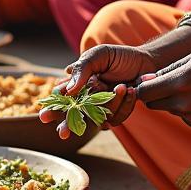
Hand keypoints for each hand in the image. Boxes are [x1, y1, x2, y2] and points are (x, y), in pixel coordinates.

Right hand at [38, 43, 158, 139]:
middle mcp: (89, 97)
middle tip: (62, 134)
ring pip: (99, 117)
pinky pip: (116, 117)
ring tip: (121, 85)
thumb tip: (68, 88)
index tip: (44, 116)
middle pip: (74, 116)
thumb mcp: (99, 55)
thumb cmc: (120, 57)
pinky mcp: (118, 113)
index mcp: (79, 83)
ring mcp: (103, 107)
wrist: (146, 62)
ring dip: (111, 102)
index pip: (62, 97)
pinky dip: (124, 103)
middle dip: (67, 125)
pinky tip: (130, 89)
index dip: (53, 107)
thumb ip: (82, 69)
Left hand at [135, 48, 190, 127]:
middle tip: (167, 81)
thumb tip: (144, 81)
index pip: (144, 93)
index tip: (146, 80)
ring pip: (168, 108)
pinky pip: (182, 115)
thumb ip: (166, 71)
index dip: (142, 87)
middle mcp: (183, 102)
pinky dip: (185, 107)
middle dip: (154, 94)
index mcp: (179, 82)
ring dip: (171, 99)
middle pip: (152, 103)